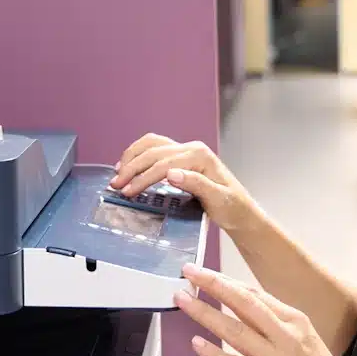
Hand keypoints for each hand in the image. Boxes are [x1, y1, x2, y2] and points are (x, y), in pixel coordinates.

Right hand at [109, 133, 259, 233]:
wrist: (241, 211)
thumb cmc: (232, 208)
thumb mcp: (218, 200)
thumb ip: (196, 185)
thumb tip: (171, 174)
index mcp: (200, 156)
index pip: (163, 164)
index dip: (143, 177)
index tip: (128, 191)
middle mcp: (192, 148)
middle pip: (154, 152)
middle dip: (132, 168)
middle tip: (116, 184)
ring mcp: (186, 150)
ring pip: (151, 144)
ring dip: (132, 157)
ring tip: (117, 173)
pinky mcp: (181, 156)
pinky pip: (155, 147)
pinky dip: (139, 153)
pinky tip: (128, 164)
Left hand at [174, 263, 356, 355]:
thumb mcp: (302, 340)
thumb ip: (270, 328)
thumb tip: (236, 312)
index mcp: (294, 320)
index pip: (254, 292)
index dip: (224, 280)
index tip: (201, 271)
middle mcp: (286, 335)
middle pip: (244, 302)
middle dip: (212, 284)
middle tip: (187, 272)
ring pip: (236, 330)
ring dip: (205, 313)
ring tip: (182, 300)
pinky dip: (215, 355)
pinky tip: (197, 345)